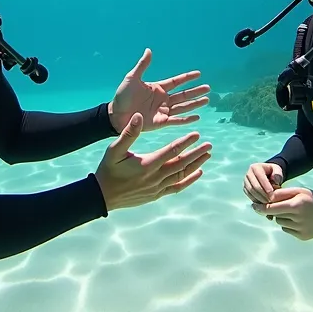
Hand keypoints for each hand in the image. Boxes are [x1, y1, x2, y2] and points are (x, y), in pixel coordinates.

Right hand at [95, 113, 212, 211]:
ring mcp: (157, 188)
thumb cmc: (108, 170)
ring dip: (195, 165)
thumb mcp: (114, 150)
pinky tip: (197, 173)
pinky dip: (188, 180)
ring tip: (207, 156)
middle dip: (196, 153)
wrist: (102, 196)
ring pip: (181, 175)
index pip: (171, 151)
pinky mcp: (156, 195)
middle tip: (209, 145)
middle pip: (181, 164)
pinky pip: (177, 187)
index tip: (197, 134)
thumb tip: (138, 116)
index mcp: (147, 164)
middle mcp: (155, 177)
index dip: (185, 142)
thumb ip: (128, 133)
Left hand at [108, 48, 210, 132]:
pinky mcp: (161, 122)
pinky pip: (177, 120)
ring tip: (206, 100)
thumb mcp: (132, 78)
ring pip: (183, 107)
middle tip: (208, 88)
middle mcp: (163, 99)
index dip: (187, 78)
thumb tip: (149, 50)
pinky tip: (197, 116)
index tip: (199, 74)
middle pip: (183, 95)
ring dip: (195, 104)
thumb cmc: (122, 96)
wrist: (115, 115)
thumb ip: (142, 65)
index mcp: (158, 88)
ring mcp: (163, 111)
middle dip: (196, 91)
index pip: (176, 82)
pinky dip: (187, 119)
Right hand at [242, 162, 284, 203]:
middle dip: (262, 195)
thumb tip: (275, 180)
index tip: (273, 196)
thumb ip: (278, 174)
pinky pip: (248, 195)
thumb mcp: (277, 169)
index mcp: (255, 167)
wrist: (266, 173)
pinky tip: (262, 204)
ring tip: (267, 203)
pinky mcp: (245, 188)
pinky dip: (255, 200)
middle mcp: (248, 173)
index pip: (260, 177)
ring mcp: (245, 181)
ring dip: (258, 198)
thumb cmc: (273, 172)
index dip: (266, 187)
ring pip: (250, 191)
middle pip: (253, 186)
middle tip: (270, 201)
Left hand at [251, 187, 312, 240]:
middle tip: (268, 207)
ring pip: (280, 223)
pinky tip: (298, 220)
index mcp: (296, 205)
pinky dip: (288, 224)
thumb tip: (266, 198)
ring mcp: (300, 230)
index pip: (271, 208)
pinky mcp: (302, 237)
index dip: (261, 207)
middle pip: (275, 216)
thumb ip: (283, 193)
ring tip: (293, 211)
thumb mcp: (300, 191)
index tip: (254, 205)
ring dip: (282, 217)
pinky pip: (287, 230)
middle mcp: (297, 219)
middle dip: (272, 211)